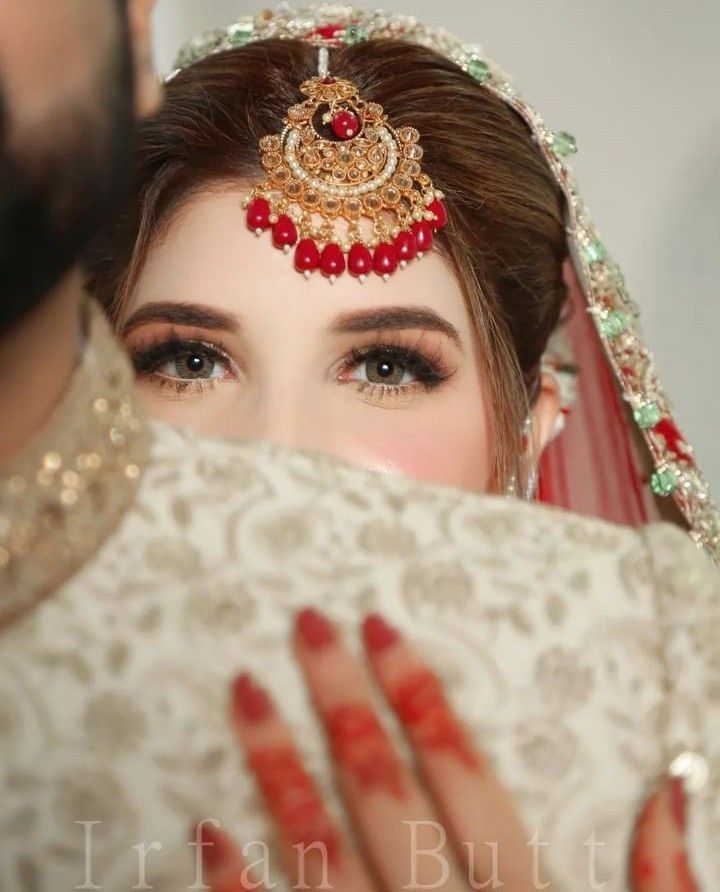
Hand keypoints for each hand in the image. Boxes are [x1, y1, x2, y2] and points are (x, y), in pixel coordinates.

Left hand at [191, 609, 697, 890]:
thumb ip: (663, 877)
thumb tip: (673, 783)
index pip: (461, 774)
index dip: (420, 696)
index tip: (381, 630)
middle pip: (384, 790)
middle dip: (342, 701)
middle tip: (305, 626)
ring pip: (321, 849)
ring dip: (279, 768)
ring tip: (245, 693)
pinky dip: (239, 889)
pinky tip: (207, 831)